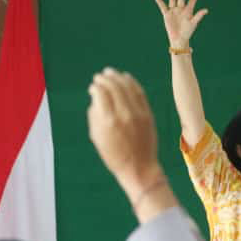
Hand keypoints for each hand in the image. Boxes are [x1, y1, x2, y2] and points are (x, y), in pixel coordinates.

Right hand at [87, 68, 162, 191]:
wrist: (139, 168)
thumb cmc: (114, 155)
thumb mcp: (97, 137)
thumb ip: (94, 115)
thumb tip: (95, 96)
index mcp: (108, 121)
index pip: (101, 93)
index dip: (95, 87)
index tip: (92, 87)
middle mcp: (123, 114)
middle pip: (114, 86)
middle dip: (105, 78)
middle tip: (100, 76)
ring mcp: (138, 114)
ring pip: (127, 86)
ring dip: (118, 77)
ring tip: (111, 72)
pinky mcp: (148, 115)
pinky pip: (140, 93)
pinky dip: (132, 83)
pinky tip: (126, 78)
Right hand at [154, 0, 207, 48]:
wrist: (179, 39)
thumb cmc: (187, 32)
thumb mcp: (193, 23)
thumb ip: (198, 16)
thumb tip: (206, 10)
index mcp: (188, 11)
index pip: (192, 0)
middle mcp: (181, 9)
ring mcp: (174, 11)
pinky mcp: (167, 15)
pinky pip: (163, 7)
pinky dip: (160, 2)